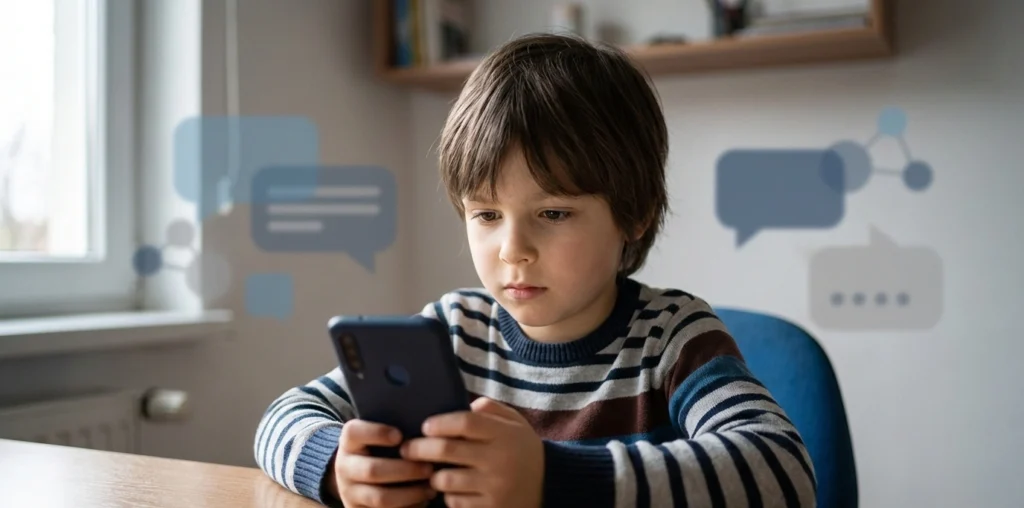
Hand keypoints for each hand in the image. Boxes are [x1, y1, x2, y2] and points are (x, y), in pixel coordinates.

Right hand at [328, 419, 437, 507]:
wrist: (355, 478)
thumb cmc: (377, 451)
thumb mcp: (376, 439)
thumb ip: (394, 433)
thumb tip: (424, 432)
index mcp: (348, 442)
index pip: (354, 432)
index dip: (376, 433)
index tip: (399, 435)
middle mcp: (344, 467)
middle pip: (372, 470)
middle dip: (405, 470)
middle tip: (429, 468)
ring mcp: (349, 492)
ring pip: (380, 497)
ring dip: (410, 494)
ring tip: (430, 488)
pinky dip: (408, 507)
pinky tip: (422, 500)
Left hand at [400, 397, 543, 507]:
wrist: (549, 487)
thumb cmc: (521, 450)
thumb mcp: (514, 423)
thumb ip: (490, 409)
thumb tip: (461, 404)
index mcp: (504, 434)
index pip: (465, 422)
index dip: (440, 422)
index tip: (425, 426)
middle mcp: (499, 460)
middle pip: (446, 449)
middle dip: (419, 448)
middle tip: (406, 448)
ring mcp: (494, 487)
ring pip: (445, 479)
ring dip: (432, 475)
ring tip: (430, 470)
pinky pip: (454, 502)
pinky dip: (448, 496)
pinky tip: (452, 490)